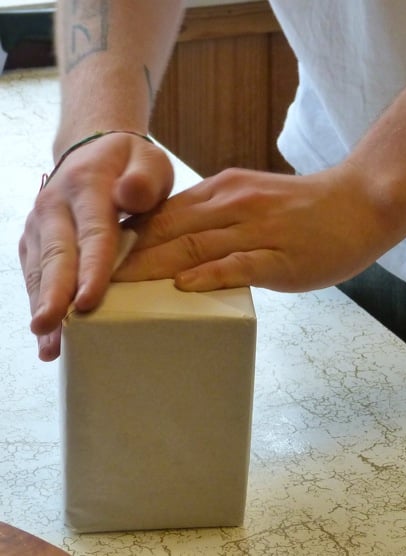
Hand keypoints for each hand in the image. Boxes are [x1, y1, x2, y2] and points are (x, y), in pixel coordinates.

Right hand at [19, 132, 173, 360]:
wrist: (94, 150)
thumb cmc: (130, 163)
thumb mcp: (149, 161)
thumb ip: (145, 178)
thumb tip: (130, 195)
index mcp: (87, 187)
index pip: (92, 234)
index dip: (90, 269)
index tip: (88, 300)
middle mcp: (55, 207)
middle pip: (56, 256)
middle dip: (54, 295)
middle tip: (52, 327)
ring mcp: (41, 225)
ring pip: (39, 270)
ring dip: (42, 306)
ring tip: (49, 344)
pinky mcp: (36, 240)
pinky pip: (35, 275)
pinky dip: (39, 303)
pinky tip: (47, 335)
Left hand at [113, 164, 395, 292]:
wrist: (361, 203)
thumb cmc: (308, 210)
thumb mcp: (255, 201)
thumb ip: (219, 219)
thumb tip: (183, 250)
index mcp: (224, 191)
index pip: (162, 215)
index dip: (127, 239)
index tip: (98, 261)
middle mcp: (234, 204)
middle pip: (168, 231)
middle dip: (127, 258)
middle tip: (92, 282)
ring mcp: (257, 229)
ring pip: (194, 247)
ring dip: (153, 269)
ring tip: (118, 292)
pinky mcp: (280, 255)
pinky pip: (238, 264)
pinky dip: (208, 274)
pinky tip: (183, 287)